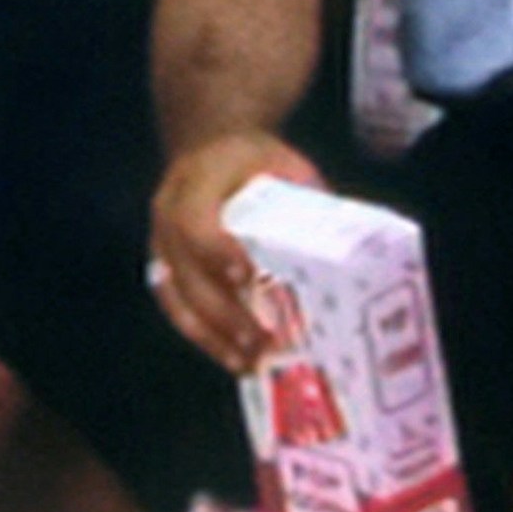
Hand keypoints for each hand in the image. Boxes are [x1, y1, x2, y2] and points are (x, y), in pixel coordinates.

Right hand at [148, 131, 322, 370]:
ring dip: (213, 335)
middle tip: (263, 340)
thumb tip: (352, 248)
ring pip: (177, 296)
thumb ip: (307, 201)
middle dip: (224, 311)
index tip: (249, 278)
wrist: (212, 149)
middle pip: (187, 271)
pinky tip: (233, 359)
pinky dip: (204, 336)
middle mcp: (167, 212)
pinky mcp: (164, 266)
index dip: (219, 252)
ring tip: (250, 362)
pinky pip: (176, 306)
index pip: (196, 222)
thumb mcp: (286, 164)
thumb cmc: (259, 161)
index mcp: (196, 180)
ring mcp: (160, 242)